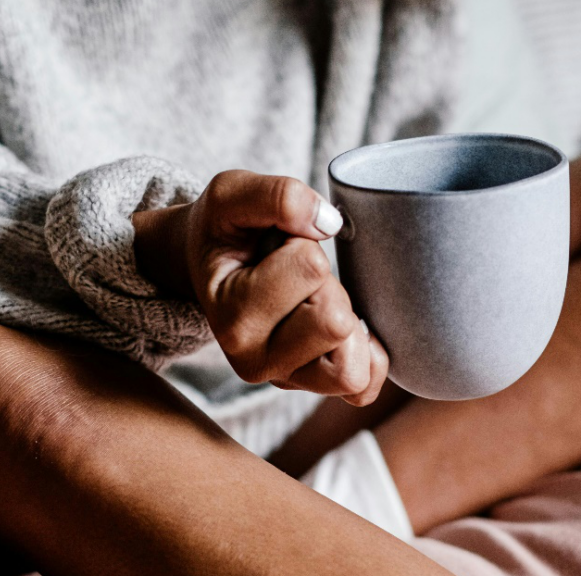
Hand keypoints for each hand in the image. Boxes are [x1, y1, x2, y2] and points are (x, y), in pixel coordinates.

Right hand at [133, 170, 388, 404]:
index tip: (274, 248)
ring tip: (314, 299)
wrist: (211, 263)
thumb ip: (276, 196)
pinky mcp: (312, 386)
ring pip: (351, 366)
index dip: (301, 245)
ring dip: (346, 321)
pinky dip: (368, 355)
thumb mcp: (231, 194)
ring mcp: (284, 380)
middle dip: (328, 284)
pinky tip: (349, 325)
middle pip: (336, 321)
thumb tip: (329, 222)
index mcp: (230, 318)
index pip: (311, 269)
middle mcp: (253, 362)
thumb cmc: (225, 229)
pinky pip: (364, 386)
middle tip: (295, 275)